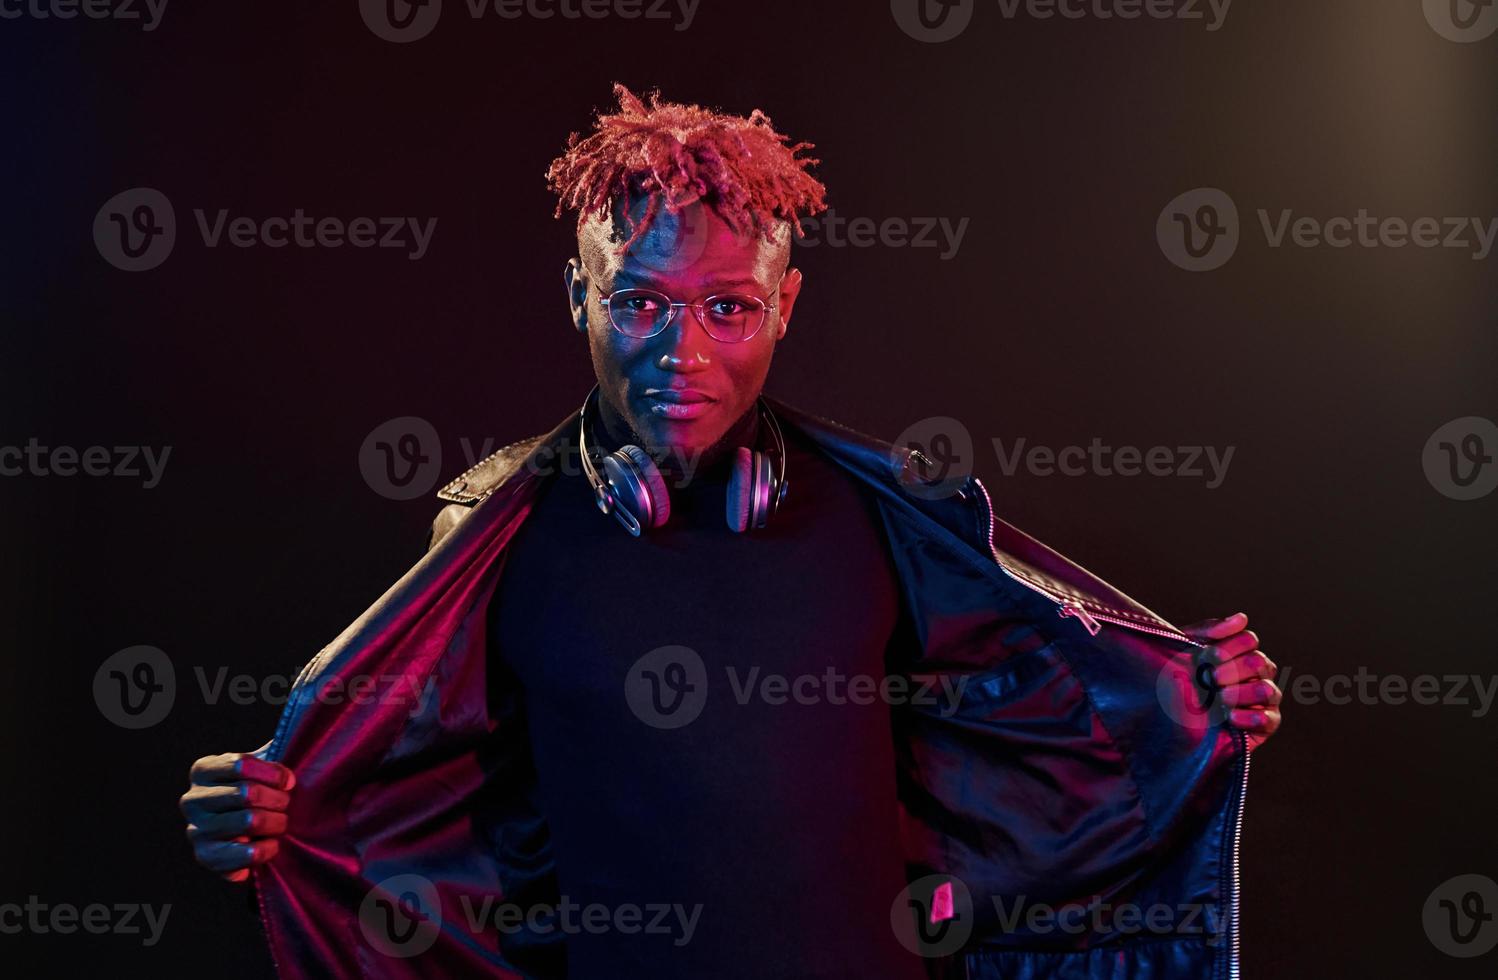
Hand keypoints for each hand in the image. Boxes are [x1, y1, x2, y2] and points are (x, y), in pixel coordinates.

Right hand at [179, 751, 294, 882]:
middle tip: (287, 805)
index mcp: (203, 770)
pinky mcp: (206, 857)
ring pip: (249, 821)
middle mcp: (192, 799)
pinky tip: (272, 845)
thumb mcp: (263, 766)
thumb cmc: (260, 792)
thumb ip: (276, 748)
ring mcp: (195, 830)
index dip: (274, 773)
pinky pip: (246, 853)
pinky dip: (267, 848)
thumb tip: (303, 720)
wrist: (247, 837)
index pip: (242, 765)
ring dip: (276, 823)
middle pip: (247, 793)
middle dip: (278, 800)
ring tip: (281, 823)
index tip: (289, 781)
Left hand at [1182, 612, 1281, 749]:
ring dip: (1240, 693)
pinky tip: (1229, 718)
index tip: (1207, 656)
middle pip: (1258, 662)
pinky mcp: (1264, 725)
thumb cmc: (1179, 677)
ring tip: (1219, 699)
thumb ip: (1211, 631)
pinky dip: (1250, 717)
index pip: (1249, 640)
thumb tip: (1242, 618)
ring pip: (1266, 689)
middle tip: (1209, 679)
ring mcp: (1264, 699)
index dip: (1228, 647)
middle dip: (1231, 670)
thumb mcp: (1187, 649)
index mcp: (1241, 652)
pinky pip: (1270, 719)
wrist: (1168, 716)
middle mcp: (1258, 673)